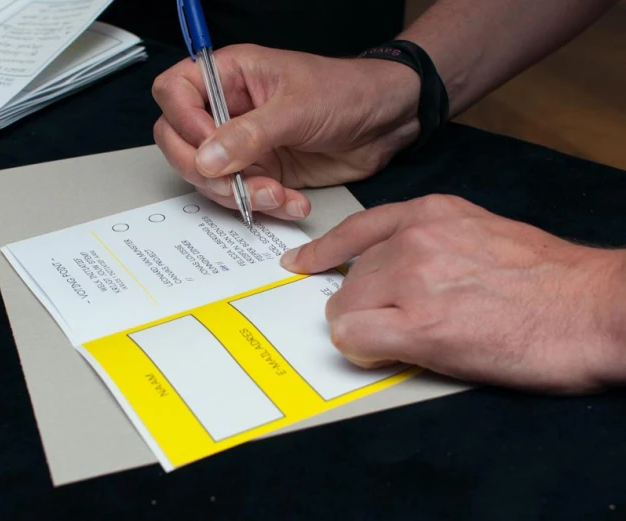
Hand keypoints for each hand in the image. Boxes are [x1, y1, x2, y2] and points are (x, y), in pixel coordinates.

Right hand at [152, 44, 420, 219]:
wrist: (387, 121)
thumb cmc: (347, 92)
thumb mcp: (298, 108)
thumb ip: (250, 134)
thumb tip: (207, 158)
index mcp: (229, 75)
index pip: (173, 92)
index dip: (182, 122)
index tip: (209, 147)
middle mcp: (227, 109)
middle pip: (178, 141)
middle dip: (204, 171)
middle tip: (235, 184)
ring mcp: (240, 144)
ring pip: (207, 177)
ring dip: (238, 194)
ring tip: (277, 194)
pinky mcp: (260, 171)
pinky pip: (241, 196)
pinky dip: (262, 206)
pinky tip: (291, 202)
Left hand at [279, 194, 625, 393]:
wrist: (593, 308)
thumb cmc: (549, 279)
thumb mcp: (483, 235)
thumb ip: (435, 245)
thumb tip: (402, 274)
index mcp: (432, 214)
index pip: (356, 229)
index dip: (324, 252)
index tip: (301, 263)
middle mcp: (415, 240)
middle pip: (349, 279)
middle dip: (362, 306)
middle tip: (394, 326)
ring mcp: (415, 280)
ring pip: (345, 308)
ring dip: (365, 328)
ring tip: (407, 339)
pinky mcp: (420, 327)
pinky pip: (354, 337)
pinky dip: (363, 349)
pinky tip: (388, 352)